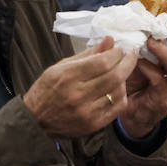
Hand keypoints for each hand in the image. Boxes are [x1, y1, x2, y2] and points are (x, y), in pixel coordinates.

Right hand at [23, 36, 138, 138]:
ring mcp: (86, 112)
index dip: (116, 53)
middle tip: (131, 54)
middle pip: (114, 76)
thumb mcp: (60, 66)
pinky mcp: (92, 125)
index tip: (120, 48)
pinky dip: (121, 96)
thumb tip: (109, 41)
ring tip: (122, 71)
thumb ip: (87, 54)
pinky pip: (117, 108)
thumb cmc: (46, 90)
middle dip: (128, 62)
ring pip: (118, 92)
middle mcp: (78, 95)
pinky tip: (118, 89)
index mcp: (68, 76)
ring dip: (125, 79)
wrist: (35, 122)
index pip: (102, 62)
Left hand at [118, 14, 166, 138]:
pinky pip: (159, 81)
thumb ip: (149, 38)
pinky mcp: (164, 99)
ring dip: (164, 52)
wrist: (135, 111)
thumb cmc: (141, 79)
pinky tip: (137, 61)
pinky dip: (148, 68)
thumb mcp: (148, 56)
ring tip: (150, 42)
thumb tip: (141, 12)